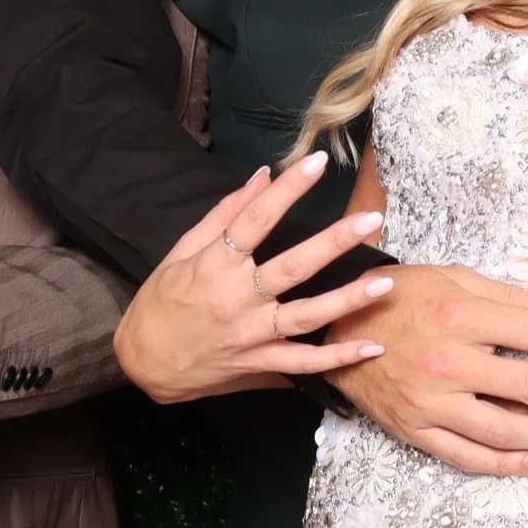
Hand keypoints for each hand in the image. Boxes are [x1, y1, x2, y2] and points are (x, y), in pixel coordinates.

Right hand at [114, 151, 395, 403]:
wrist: (143, 363)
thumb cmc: (161, 301)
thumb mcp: (183, 251)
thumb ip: (224, 213)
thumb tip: (263, 175)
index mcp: (213, 265)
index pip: (254, 220)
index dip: (286, 190)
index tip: (317, 163)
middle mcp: (236, 300)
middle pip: (291, 268)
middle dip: (333, 243)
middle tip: (370, 220)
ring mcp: (250, 336)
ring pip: (306, 317)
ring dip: (348, 301)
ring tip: (384, 283)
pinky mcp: (259, 364)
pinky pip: (304, 363)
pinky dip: (338, 359)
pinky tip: (372, 347)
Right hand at [325, 264, 527, 476]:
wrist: (332, 329)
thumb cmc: (397, 296)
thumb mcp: (451, 276)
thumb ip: (507, 297)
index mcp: (461, 314)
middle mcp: (449, 362)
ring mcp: (432, 402)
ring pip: (507, 430)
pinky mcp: (417, 431)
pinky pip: (470, 457)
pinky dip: (510, 463)